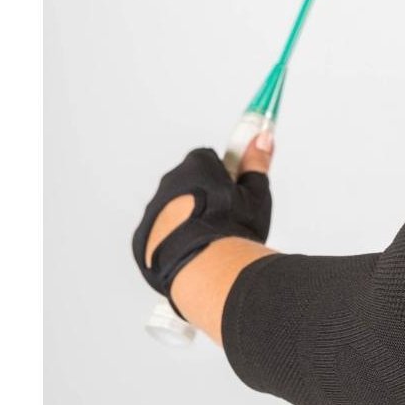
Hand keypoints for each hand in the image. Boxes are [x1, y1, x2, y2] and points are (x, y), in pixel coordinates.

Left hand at [132, 133, 273, 313]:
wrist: (206, 266)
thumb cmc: (233, 227)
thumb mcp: (255, 193)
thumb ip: (256, 163)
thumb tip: (262, 138)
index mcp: (195, 166)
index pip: (208, 161)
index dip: (224, 177)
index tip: (234, 193)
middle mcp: (169, 183)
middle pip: (190, 185)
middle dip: (206, 198)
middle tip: (226, 219)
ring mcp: (154, 210)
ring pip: (174, 211)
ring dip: (189, 221)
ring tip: (211, 242)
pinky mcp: (143, 238)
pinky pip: (160, 235)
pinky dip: (174, 242)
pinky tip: (192, 255)